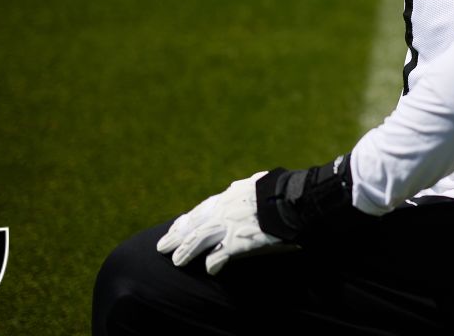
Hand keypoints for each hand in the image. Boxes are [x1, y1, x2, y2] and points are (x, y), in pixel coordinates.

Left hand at [156, 172, 285, 274]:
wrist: (291, 198)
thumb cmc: (281, 190)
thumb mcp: (260, 183)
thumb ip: (249, 188)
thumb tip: (245, 186)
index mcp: (230, 196)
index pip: (202, 209)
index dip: (187, 220)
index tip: (176, 227)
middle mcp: (224, 210)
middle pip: (194, 224)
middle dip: (177, 236)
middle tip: (163, 247)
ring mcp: (229, 225)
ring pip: (199, 239)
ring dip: (187, 251)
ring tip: (177, 262)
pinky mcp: (238, 240)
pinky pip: (219, 254)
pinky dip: (212, 263)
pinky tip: (209, 270)